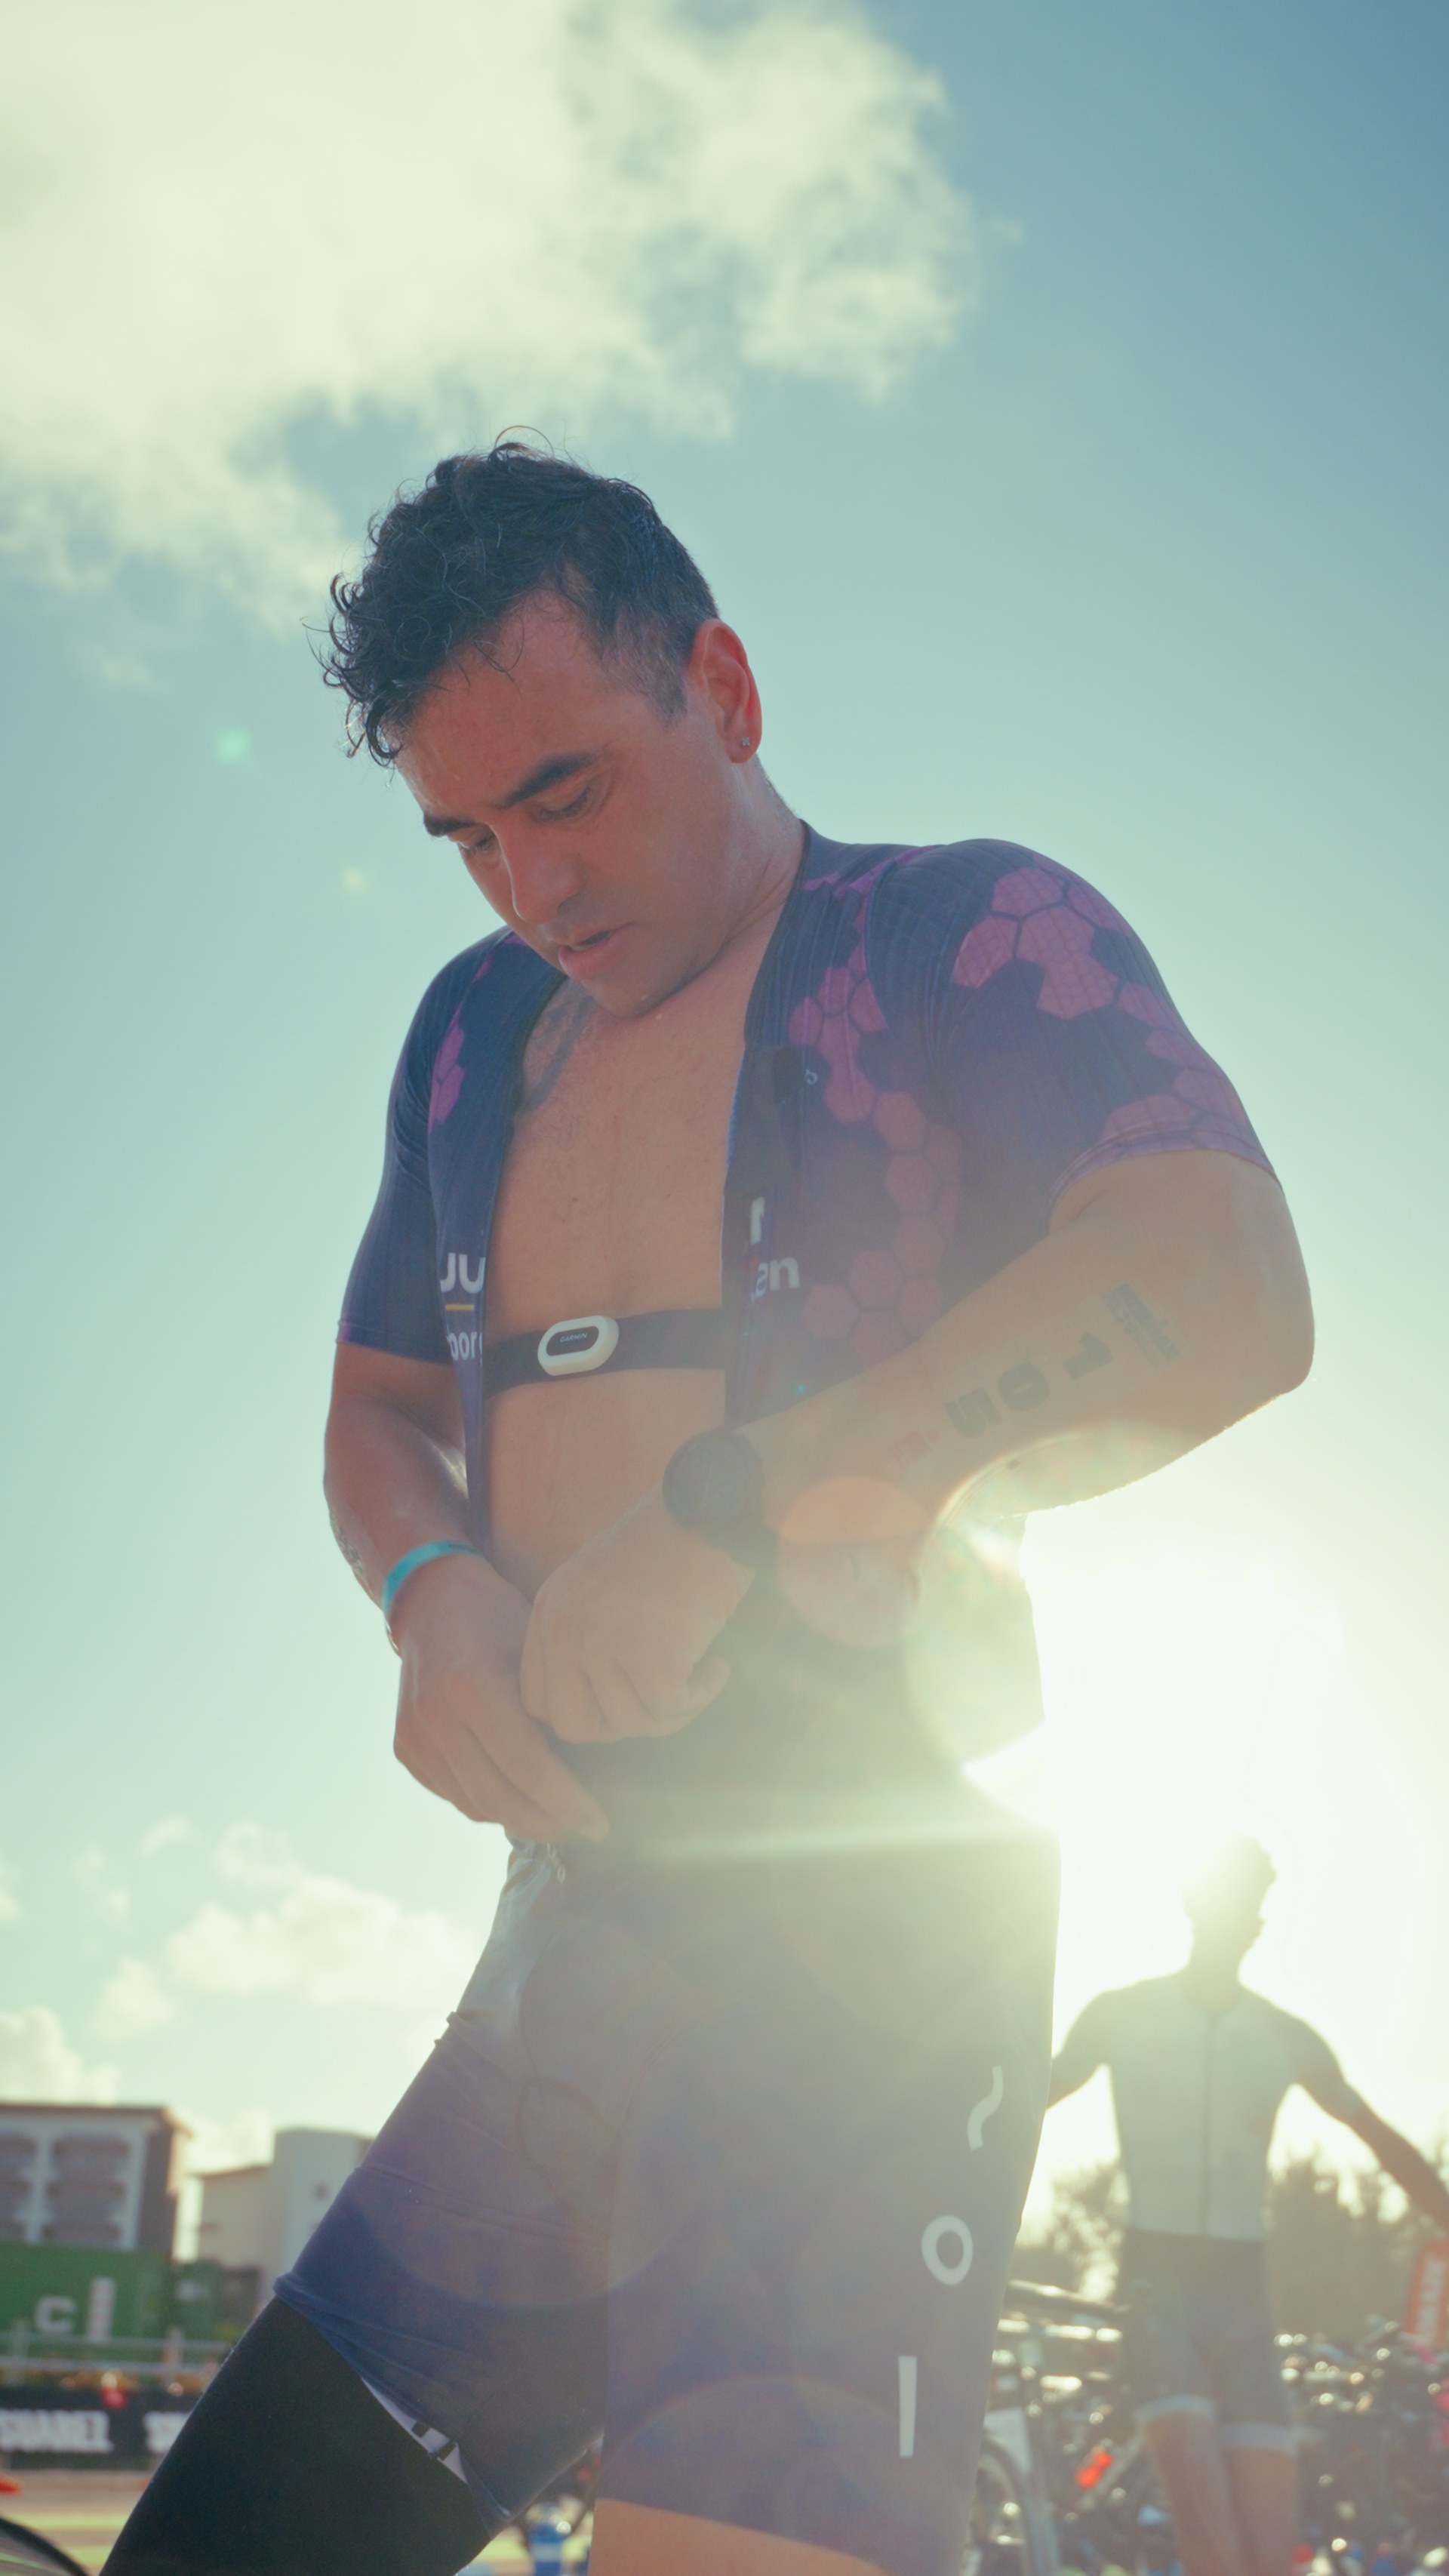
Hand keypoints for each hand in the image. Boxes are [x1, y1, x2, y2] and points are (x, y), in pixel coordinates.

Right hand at [392, 1551, 607, 1839]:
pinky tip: (521, 1798)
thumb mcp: (537, 1653)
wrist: (431, 1599)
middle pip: (500, 1797)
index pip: (528, 1767)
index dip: (568, 1802)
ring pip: (476, 1805)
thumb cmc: (499, 1618)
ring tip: (558, 1817)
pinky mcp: (405, 1749)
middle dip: (549, 1822)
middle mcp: (434, 1717)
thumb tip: (599, 1772)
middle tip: (585, 1827)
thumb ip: (557, 1711)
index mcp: (471, 1687)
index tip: (599, 1821)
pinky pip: (454, 1796)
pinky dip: (490, 1804)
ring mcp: (413, 1736)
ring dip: (520, 1820)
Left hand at [521, 1488, 750, 1742]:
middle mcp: (564, 1628)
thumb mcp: (601, 1587)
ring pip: (628, 1723)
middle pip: (573, 1725)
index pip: (536, 1701)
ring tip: (699, 1672)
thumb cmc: (672, 1544)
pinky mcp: (648, 1654)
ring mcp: (602, 1642)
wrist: (714, 1508)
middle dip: (620, 1726)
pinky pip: (670, 1710)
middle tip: (659, 1702)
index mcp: (548, 1611)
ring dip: (670, 1711)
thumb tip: (600, 1714)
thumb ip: (584, 1639)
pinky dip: (700, 1697)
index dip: (582, 1712)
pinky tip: (717, 1666)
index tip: (623, 1699)